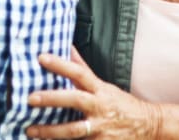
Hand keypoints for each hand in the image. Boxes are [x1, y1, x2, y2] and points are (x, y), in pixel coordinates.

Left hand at [27, 48, 162, 138]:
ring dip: (51, 131)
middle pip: (75, 100)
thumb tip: (67, 47)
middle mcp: (100, 107)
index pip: (80, 72)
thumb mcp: (104, 86)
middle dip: (52, 99)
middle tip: (30, 98)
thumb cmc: (121, 103)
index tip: (41, 57)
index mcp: (100, 90)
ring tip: (30, 130)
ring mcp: (101, 128)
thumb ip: (83, 69)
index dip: (61, 64)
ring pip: (74, 130)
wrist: (148, 126)